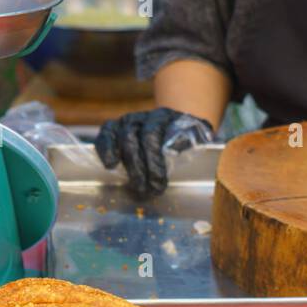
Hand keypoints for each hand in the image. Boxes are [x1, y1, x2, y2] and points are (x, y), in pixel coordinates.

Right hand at [94, 108, 214, 196]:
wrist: (175, 126)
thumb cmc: (188, 138)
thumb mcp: (199, 138)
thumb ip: (200, 143)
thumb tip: (201, 151)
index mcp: (165, 118)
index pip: (152, 136)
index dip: (153, 162)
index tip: (159, 184)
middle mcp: (143, 116)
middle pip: (132, 138)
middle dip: (138, 168)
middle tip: (145, 190)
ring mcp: (128, 121)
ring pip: (117, 136)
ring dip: (123, 163)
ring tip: (130, 183)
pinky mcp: (115, 128)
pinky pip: (105, 134)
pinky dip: (104, 149)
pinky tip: (109, 166)